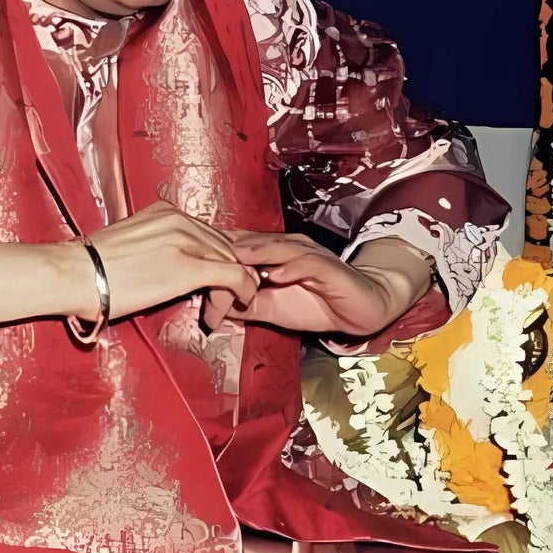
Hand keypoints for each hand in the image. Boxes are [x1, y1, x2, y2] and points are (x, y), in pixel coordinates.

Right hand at [0, 205, 257, 327]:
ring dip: (232, 288)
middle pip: (224, 246)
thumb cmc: (90, 268)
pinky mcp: (187, 268)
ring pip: (231, 260)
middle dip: (230, 274)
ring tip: (218, 311)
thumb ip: (155, 246)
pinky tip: (238, 303)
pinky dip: (242, 289)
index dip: (220, 257)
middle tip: (221, 301)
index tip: (218, 279)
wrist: (74, 276)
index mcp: (165, 213)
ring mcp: (185, 242)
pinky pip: (232, 275)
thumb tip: (164, 265)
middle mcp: (179, 220)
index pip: (209, 232)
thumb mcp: (129, 244)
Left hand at [225, 231, 429, 337]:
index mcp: (270, 253)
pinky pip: (307, 264)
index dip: (215, 252)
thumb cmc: (315, 303)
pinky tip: (274, 275)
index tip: (192, 260)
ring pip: (277, 248)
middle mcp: (286, 248)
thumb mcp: (270, 308)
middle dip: (228, 251)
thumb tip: (210, 309)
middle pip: (252, 243)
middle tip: (205, 258)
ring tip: (234, 258)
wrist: (360, 307)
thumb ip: (242, 306)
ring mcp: (307, 255)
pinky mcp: (327, 267)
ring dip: (256, 253)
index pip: (236, 246)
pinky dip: (290, 268)